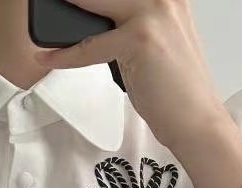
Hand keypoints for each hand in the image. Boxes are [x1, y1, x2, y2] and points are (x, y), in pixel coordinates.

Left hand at [33, 0, 230, 156]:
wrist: (197, 121)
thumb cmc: (175, 91)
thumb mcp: (155, 45)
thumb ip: (129, 25)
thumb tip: (93, 23)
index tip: (71, 1)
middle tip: (51, 1)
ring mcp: (153, 13)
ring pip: (94, 3)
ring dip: (66, 10)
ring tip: (44, 15)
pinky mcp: (139, 39)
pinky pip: (90, 45)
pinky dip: (65, 55)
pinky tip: (48, 58)